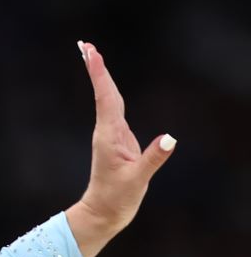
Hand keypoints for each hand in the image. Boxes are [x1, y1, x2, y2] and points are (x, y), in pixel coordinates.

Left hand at [72, 41, 174, 244]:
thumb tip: (170, 138)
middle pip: (103, 93)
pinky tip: (107, 85)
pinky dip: (110, 93)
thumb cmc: (117, 197)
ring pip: (107, 99)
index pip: (105, 99)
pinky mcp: (118, 140)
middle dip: (96, 68)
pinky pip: (113, 110)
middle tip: (86, 44)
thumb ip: (153, 158)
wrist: (103, 212)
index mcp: (109, 135)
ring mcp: (111, 134)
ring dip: (101, 77)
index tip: (92, 54)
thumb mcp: (138, 179)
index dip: (100, 75)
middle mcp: (107, 130)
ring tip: (91, 54)